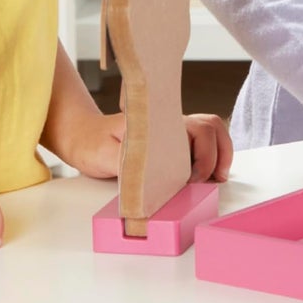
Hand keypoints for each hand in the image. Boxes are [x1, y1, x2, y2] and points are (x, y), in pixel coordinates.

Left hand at [57, 109, 233, 182]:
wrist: (83, 136)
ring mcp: (174, 130)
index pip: (196, 130)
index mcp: (158, 122)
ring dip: (220, 153)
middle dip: (217, 155)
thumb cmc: (92, 143)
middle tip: (211, 180)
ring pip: (212, 131)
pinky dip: (213, 155)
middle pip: (211, 127)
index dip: (203, 157)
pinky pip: (203, 141)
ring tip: (217, 177)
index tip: (192, 179)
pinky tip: (208, 174)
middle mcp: (171, 123)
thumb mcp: (104, 155)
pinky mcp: (174, 141)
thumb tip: (150, 178)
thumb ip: (127, 165)